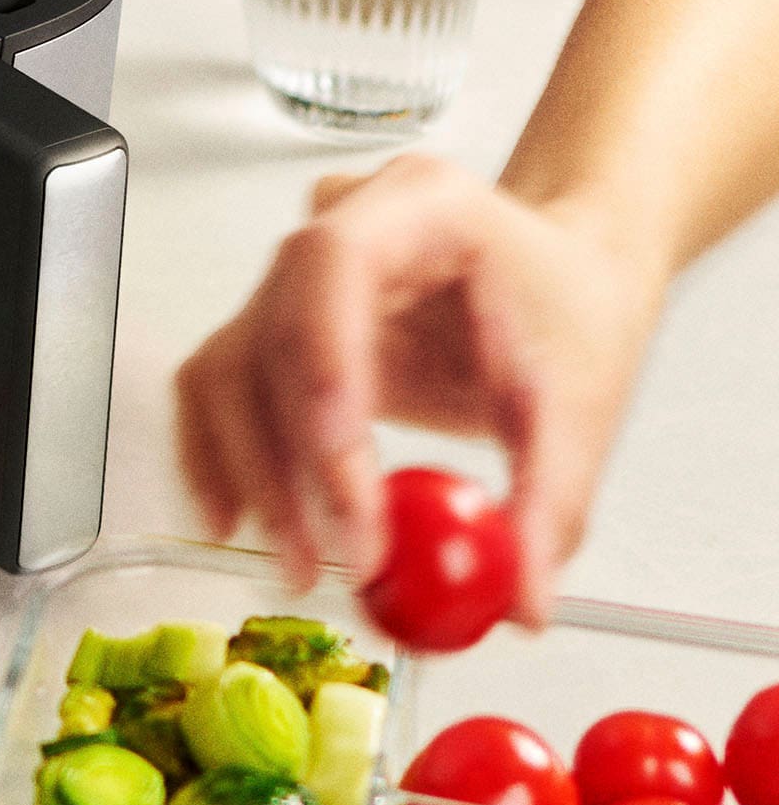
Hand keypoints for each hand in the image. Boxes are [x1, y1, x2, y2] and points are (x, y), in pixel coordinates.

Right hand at [172, 153, 665, 619]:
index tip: (350, 483)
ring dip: (253, 472)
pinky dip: (222, 456)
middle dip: (293, 457)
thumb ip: (554, 499)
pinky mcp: (272, 327)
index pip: (334, 265)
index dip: (325, 370)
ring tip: (302, 562)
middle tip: (341, 557)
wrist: (559, 277)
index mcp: (419, 204)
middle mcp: (334, 227)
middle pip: (272, 332)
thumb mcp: (584, 399)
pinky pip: (220, 387)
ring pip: (230, 369)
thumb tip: (521, 600)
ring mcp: (291, 277)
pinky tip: (239, 519)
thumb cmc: (569, 309)